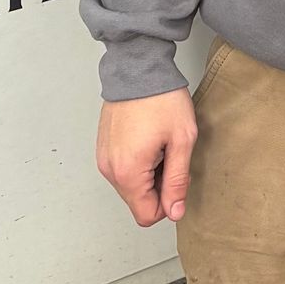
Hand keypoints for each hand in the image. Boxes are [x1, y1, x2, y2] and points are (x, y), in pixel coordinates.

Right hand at [97, 90, 196, 226]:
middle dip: (158, 187)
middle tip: (170, 155)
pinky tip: (147, 140)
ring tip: (158, 145)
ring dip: (148, 174)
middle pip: (137, 201)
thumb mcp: (181, 140)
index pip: (147, 215)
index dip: (168, 203)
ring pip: (130, 186)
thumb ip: (177, 181)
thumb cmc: (161, 99)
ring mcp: (104, 158)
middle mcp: (110, 170)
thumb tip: (175, 212)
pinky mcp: (103, 148)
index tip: (177, 177)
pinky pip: (121, 170)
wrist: (138, 67)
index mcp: (128, 172)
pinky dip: (137, 163)